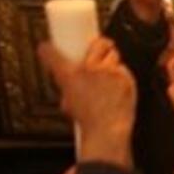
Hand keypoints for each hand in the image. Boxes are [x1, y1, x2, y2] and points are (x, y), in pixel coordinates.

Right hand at [38, 37, 135, 166]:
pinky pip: (124, 69)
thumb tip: (68, 87)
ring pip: (113, 55)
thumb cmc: (89, 121)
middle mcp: (90, 69)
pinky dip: (120, 75)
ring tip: (107, 74)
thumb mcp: (69, 103)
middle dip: (98, 45)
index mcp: (70, 75)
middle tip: (96, 50)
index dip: (49, 49)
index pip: (53, 53)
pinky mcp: (126, 78)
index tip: (47, 48)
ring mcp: (110, 72)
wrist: (107, 131)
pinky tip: (116, 86)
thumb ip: (68, 90)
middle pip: (97, 43)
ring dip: (110, 61)